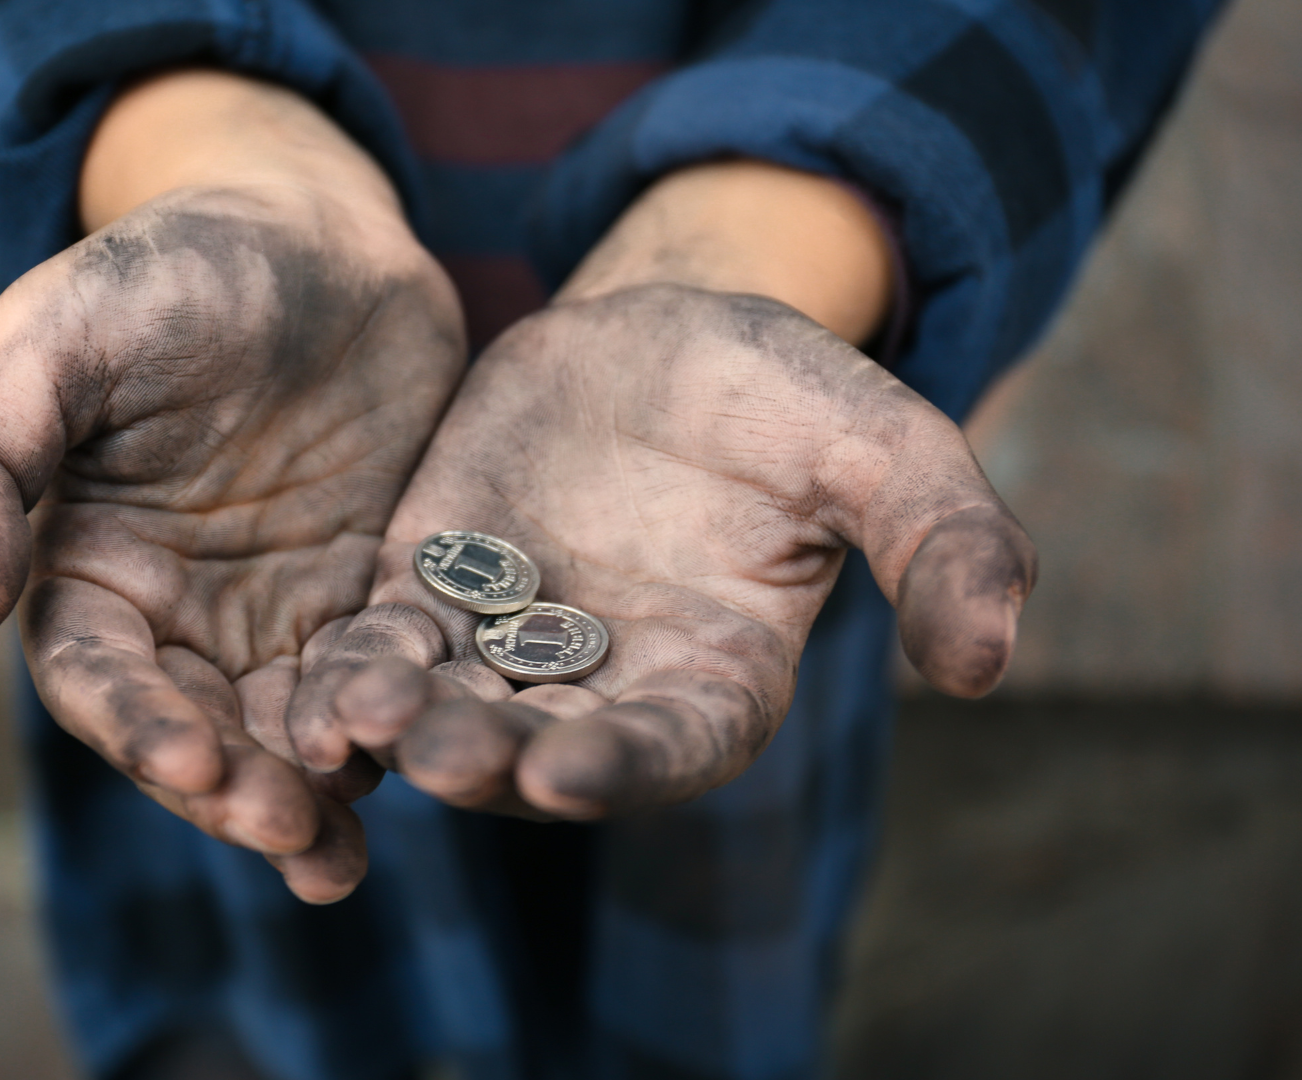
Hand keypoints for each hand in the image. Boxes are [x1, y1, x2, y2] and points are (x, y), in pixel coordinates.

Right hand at [0, 73, 464, 900]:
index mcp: (86, 566)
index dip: (135, 724)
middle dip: (232, 790)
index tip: (187, 759)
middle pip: (194, 731)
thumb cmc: (165, 267)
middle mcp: (176, 613)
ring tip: (341, 856)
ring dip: (309, 798)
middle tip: (289, 828)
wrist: (312, 226)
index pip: (96, 676)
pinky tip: (422, 768)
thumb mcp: (56, 334)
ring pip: (286, 734)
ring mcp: (276, 614)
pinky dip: (392, 735)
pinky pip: (377, 684)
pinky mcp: (368, 598)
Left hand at [286, 163, 1035, 820]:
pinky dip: (350, 672)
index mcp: (716, 680)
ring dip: (402, 727)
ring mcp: (508, 648)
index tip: (568, 772)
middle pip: (542, 748)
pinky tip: (309, 689)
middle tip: (442, 756)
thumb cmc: (785, 395)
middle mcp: (605, 688)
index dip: (624, 764)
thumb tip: (992, 666)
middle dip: (492, 757)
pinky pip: (384, 647)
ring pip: (449, 709)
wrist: (664, 335)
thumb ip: (942, 542)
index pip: (673, 746)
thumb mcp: (880, 445)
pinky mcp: (429, 592)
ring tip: (356, 720)